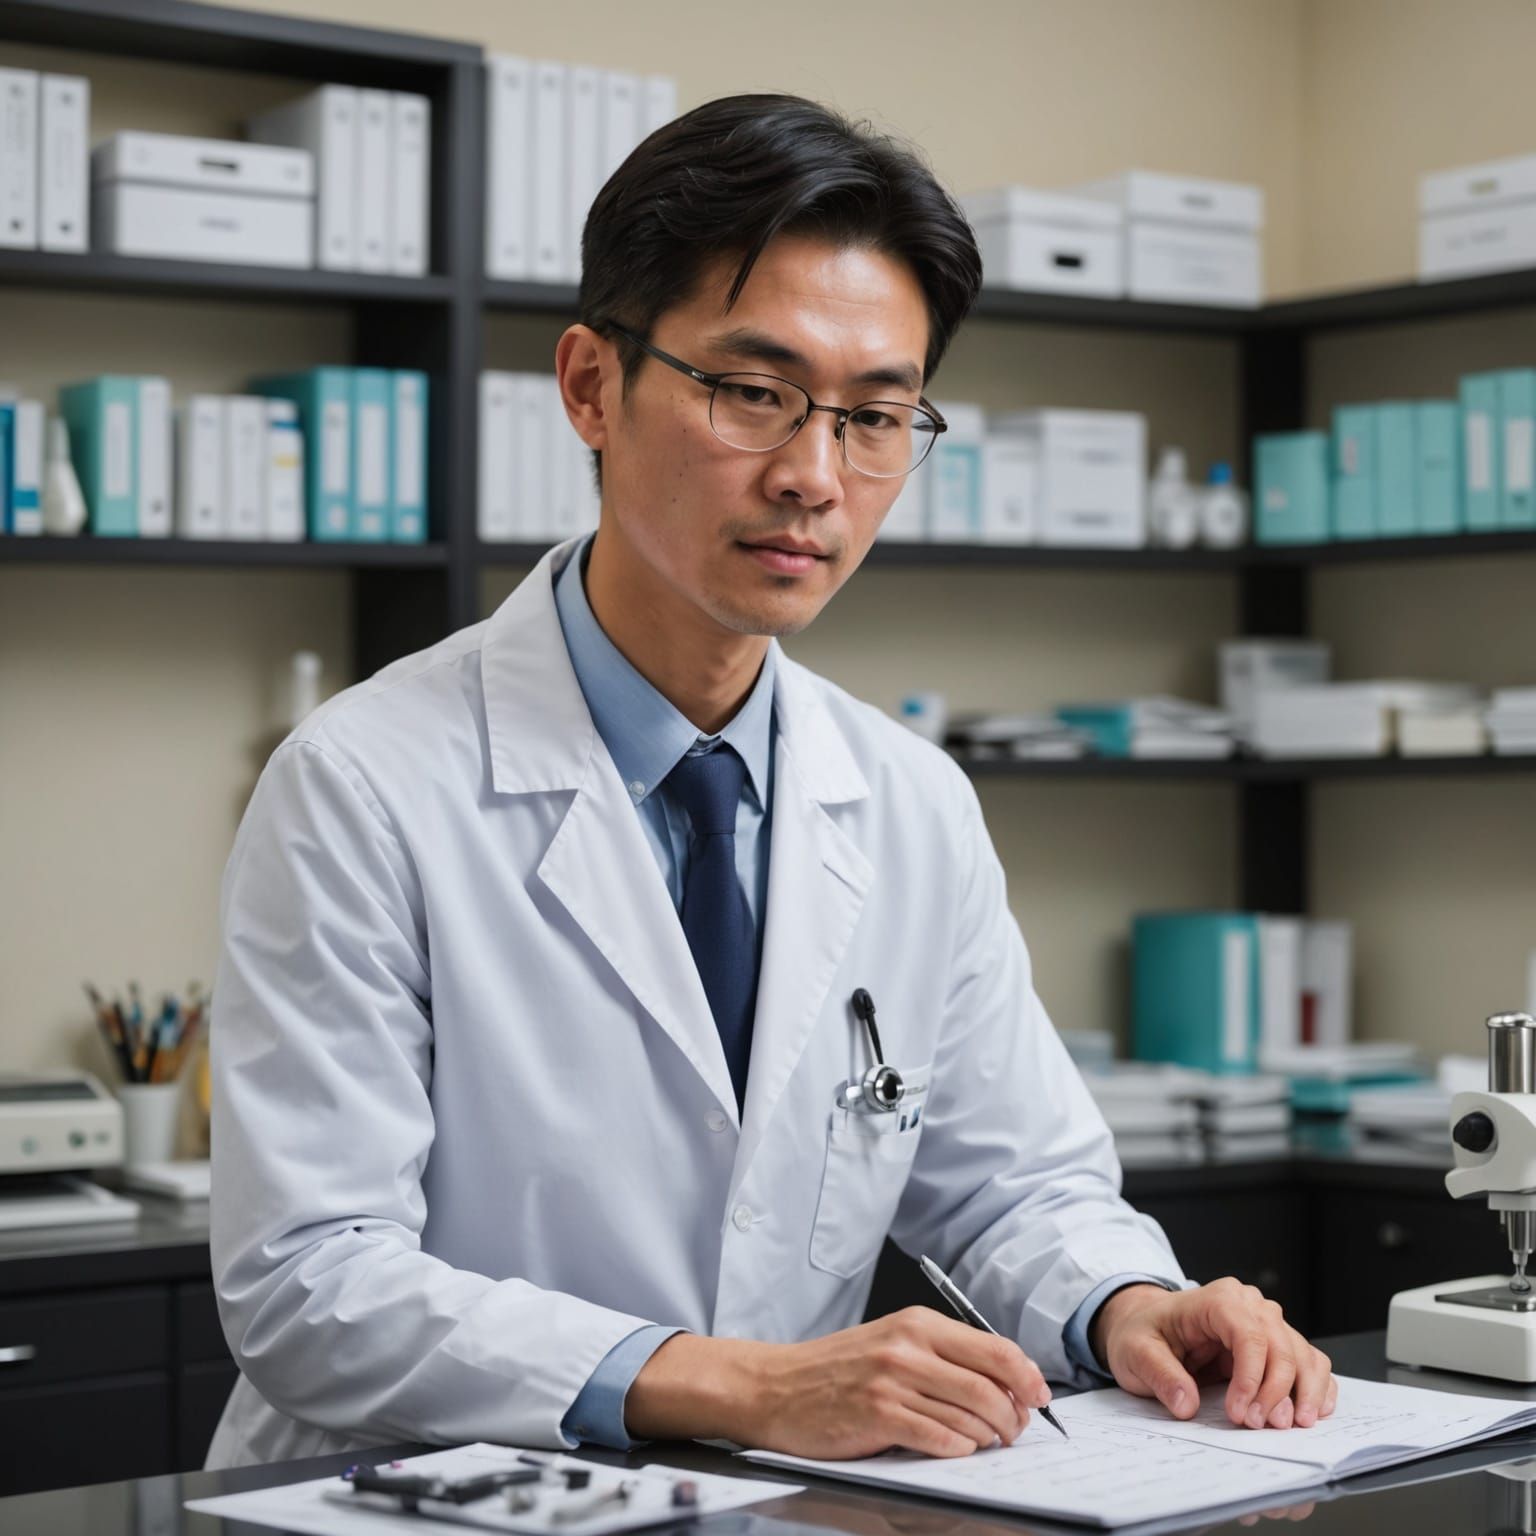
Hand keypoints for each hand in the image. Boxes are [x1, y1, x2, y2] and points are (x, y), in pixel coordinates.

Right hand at [624, 1306, 1052, 1457]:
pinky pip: (937, 1438)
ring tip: (988, 1443)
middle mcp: (908, 1346)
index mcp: (917, 1323)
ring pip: (968, 1413)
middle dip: (1014, 1415)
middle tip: (1016, 1431)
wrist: (776, 1386)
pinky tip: (957, 1450)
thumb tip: (1002, 1381)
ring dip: (989, 1436)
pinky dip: (957, 1449)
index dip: (1026, 1376)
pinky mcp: (876, 1414)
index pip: (993, 1347)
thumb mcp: (892, 1343)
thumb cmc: (836, 1369)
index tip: (1039, 1397)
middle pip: (988, 1383)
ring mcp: (891, 1380)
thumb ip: (941, 1355)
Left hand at [1088, 1277, 1336, 1429]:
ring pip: (1303, 1354)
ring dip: (1303, 1393)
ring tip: (1290, 1425)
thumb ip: (1160, 1375)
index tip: (1240, 1415)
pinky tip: (1311, 1412)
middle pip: (1281, 1346)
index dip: (1252, 1377)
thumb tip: (1186, 1404)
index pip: (1249, 1334)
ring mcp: (1266, 1323)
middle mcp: (1249, 1305)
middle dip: (1277, 1391)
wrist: (1146, 1328)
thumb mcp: (1135, 1352)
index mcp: (1216, 1299)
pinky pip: (1309, 1362)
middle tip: (1259, 1426)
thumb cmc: (1143, 1334)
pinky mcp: (1275, 1344)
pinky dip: (1316, 1387)